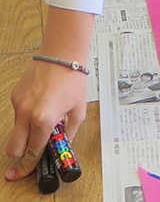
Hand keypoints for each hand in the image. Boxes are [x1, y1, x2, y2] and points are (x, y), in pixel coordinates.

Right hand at [5, 59, 86, 180]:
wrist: (62, 53)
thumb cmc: (73, 78)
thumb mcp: (78, 109)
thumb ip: (68, 132)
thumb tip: (62, 145)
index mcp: (44, 119)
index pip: (32, 152)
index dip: (28, 166)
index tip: (23, 173)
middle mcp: (27, 113)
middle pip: (14, 149)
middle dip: (23, 153)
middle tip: (35, 148)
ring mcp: (18, 104)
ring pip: (15, 131)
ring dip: (27, 132)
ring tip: (46, 117)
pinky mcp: (15, 96)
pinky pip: (18, 114)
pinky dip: (27, 116)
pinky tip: (43, 102)